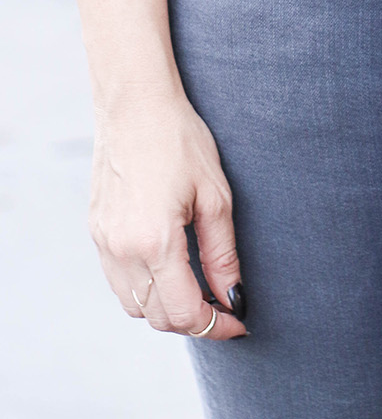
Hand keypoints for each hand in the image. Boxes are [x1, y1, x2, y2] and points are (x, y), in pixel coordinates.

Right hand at [90, 87, 246, 340]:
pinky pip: (118, 280)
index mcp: (154, 242)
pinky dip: (144, 287)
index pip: (184, 313)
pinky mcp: (96, 232)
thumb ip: (223, 256)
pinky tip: (168, 265)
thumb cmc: (180, 141)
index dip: (215, 325)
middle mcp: (122, 250)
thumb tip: (233, 298)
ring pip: (134, 305)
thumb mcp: (215, 197)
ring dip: (165, 307)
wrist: (136, 105)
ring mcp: (104, 243)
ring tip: (196, 286)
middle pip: (157, 318)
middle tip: (222, 303)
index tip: (238, 321)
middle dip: (192, 320)